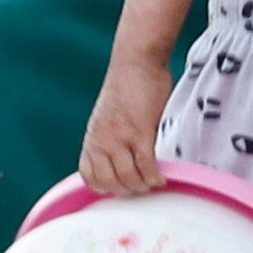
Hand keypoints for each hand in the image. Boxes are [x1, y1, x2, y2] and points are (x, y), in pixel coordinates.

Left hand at [78, 56, 172, 197]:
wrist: (135, 60)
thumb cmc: (127, 86)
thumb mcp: (108, 116)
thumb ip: (110, 138)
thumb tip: (121, 159)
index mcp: (93, 137)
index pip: (89, 176)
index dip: (105, 187)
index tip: (121, 187)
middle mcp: (102, 140)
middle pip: (111, 182)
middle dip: (128, 191)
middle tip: (142, 188)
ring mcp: (120, 137)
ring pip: (129, 178)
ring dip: (143, 186)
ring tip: (153, 182)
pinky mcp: (140, 131)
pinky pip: (146, 165)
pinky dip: (155, 176)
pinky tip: (162, 177)